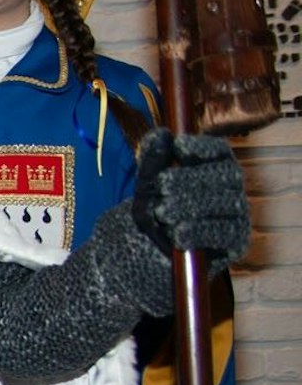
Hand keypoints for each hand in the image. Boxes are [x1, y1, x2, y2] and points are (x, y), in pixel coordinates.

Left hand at [130, 130, 250, 264]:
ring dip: (192, 205)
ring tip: (162, 212)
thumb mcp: (148, 184)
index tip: (179, 146)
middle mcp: (232, 188)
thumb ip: (153, 159)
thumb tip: (162, 133)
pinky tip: (178, 234)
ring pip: (226, 202)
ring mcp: (237, 214)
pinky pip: (225, 233)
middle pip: (225, 174)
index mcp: (215, 169)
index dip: (203, 146)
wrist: (150, 251)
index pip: (219, 150)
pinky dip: (200, 232)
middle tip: (161, 186)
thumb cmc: (155, 209)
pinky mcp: (235, 241)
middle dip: (191, 178)